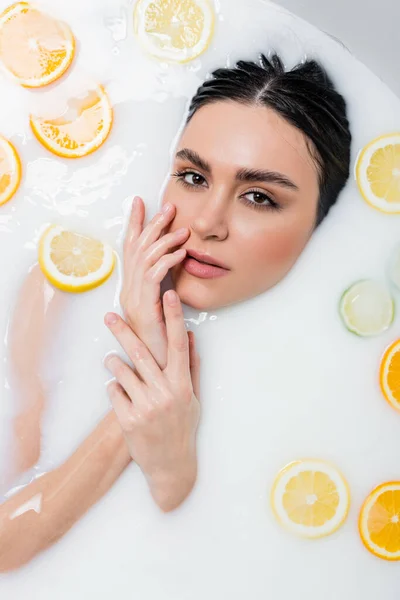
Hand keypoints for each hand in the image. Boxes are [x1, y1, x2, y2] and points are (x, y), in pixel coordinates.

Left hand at [104, 289, 199, 511]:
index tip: (169, 295)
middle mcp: (164, 393)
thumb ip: (190, 365)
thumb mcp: (192, 396)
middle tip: (109, 315)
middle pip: (141, 353)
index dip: (174, 318)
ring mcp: (145, 407)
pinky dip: (114, 388)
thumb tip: (189, 335)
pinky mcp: (128, 420)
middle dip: (123, 331)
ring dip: (114, 362)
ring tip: (112, 359)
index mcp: (182, 385)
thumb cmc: (182, 426)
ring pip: (122, 371)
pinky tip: (121, 394)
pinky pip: (113, 392)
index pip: (178, 345)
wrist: (170, 465)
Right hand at [120, 196, 189, 368]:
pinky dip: (167, 261)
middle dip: (151, 224)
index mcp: (133, 287)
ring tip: (182, 230)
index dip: (135, 224)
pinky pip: (154, 277)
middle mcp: (129, 290)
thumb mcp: (165, 309)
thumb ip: (167, 290)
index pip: (131, 248)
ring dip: (164, 241)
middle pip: (136, 248)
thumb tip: (175, 270)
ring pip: (144, 259)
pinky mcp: (144, 308)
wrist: (157, 371)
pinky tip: (181, 253)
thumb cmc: (164, 343)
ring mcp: (134, 298)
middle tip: (168, 207)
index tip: (140, 203)